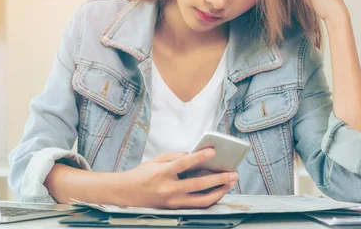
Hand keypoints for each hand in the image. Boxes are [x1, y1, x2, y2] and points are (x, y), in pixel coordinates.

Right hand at [120, 149, 237, 208]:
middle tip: (233, 173)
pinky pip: (197, 205)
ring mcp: (173, 202)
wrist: (127, 193)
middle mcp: (169, 189)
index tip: (213, 151)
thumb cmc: (143, 174)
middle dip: (218, 179)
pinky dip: (209, 199)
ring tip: (230, 183)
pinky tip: (218, 191)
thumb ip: (175, 156)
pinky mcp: (176, 208)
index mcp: (162, 173)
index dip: (199, 157)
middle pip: (198, 185)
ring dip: (218, 192)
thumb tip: (194, 155)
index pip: (183, 164)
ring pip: (201, 201)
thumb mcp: (157, 160)